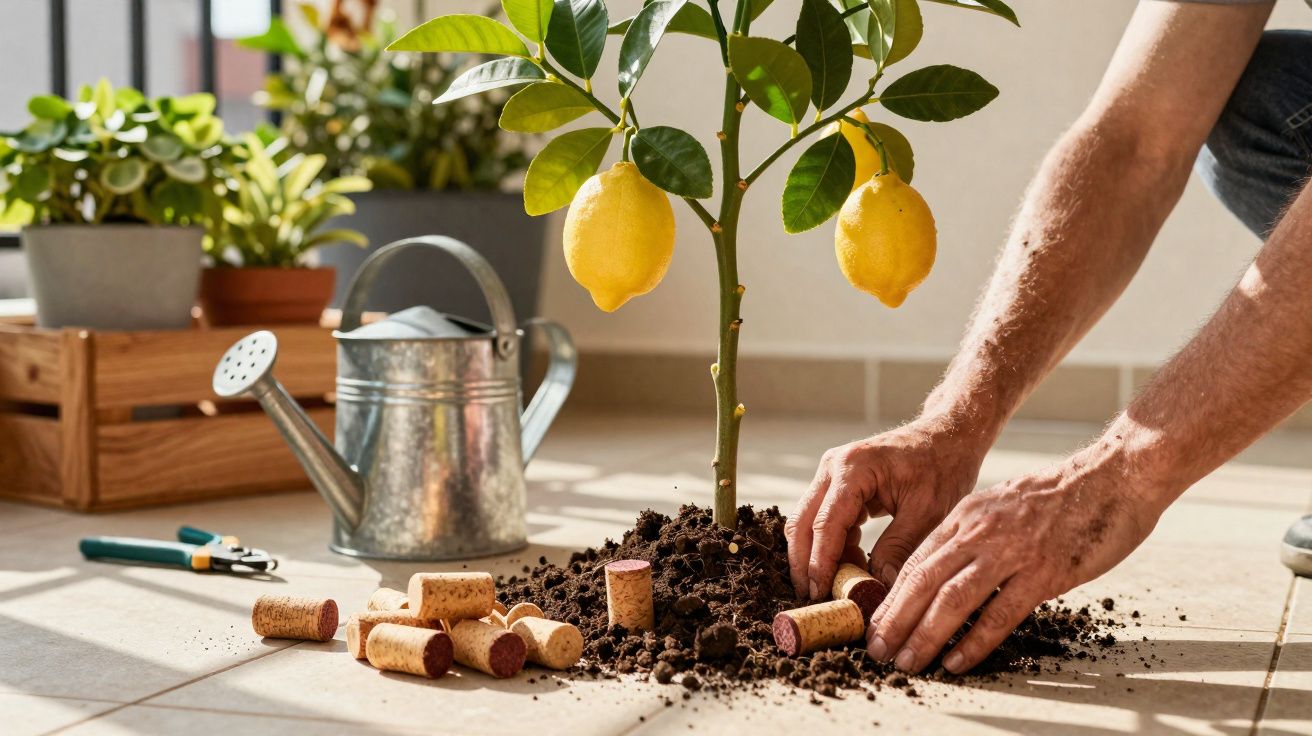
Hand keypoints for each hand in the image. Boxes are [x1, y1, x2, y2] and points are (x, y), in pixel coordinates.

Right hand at [784, 418, 985, 601]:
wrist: (948, 436)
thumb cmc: (943, 466)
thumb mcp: (928, 511)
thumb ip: (900, 549)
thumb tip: (878, 588)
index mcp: (853, 468)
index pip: (825, 524)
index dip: (820, 563)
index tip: (819, 594)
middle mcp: (833, 467)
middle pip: (802, 523)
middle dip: (804, 563)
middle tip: (811, 598)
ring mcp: (832, 474)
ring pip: (808, 522)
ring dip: (816, 555)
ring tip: (832, 588)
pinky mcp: (839, 484)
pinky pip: (824, 520)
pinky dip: (832, 545)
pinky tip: (851, 565)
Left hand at [866, 437, 1163, 673]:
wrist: (1113, 476)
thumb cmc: (1061, 497)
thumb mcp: (1001, 506)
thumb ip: (974, 535)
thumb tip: (946, 569)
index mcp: (966, 516)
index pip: (915, 561)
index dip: (891, 596)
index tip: (876, 623)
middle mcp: (980, 532)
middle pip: (923, 581)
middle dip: (895, 620)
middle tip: (878, 650)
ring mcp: (1011, 552)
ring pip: (952, 599)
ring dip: (924, 634)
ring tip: (909, 661)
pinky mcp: (1044, 572)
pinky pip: (999, 613)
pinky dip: (973, 641)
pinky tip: (957, 661)